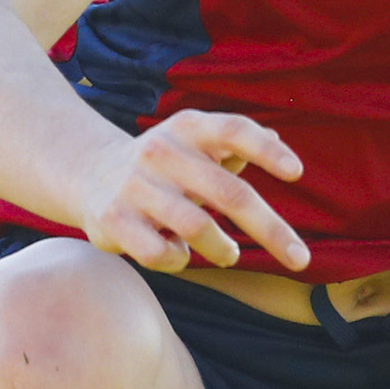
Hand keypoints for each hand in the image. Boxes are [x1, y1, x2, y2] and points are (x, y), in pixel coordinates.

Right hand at [86, 111, 309, 273]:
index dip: (266, 150)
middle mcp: (162, 151)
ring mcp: (135, 186)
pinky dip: (180, 260)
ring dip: (222, 248)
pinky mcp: (113, 221)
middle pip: (229, 193)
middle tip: (299, 258)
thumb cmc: (164, 165)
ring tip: (229, 253)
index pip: (234, 130)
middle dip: (271, 230)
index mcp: (188, 128)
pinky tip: (178, 253)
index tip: (296, 173)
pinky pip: (162, 254)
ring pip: (198, 228)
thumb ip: (233, 144)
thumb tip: (277, 136)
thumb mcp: (195, 144)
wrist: (89, 173)